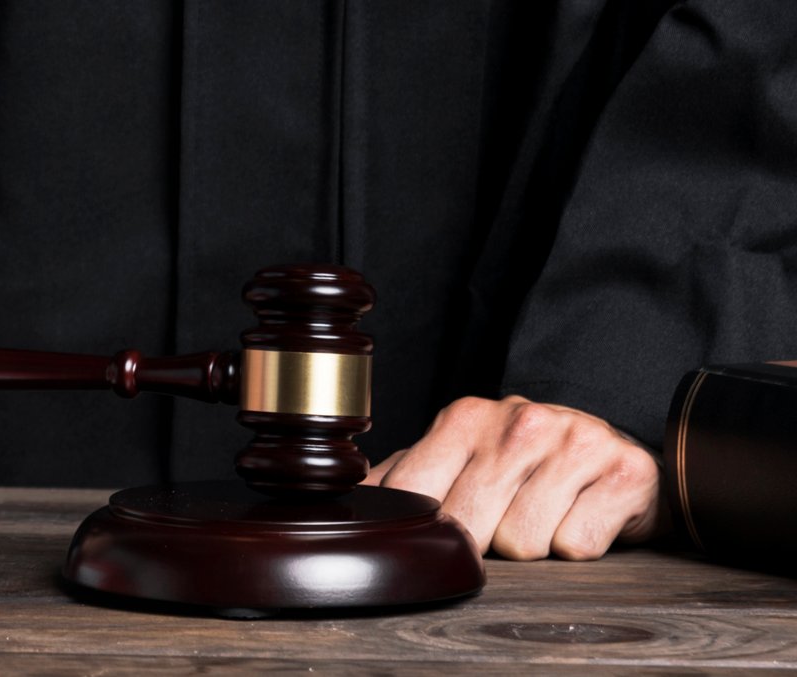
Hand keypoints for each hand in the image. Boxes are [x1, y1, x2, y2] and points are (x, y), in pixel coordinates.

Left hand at [363, 394, 661, 559]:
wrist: (615, 453)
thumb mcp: (461, 459)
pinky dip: (579, 545)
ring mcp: (576, 442)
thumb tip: (339, 505)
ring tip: (545, 515)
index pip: (415, 494)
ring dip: (534, 544)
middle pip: (468, 526)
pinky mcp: (625, 472)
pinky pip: (578, 545)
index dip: (424, 528)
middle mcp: (521, 421)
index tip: (438, 532)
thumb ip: (405, 479)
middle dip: (483, 541)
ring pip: (524, 541)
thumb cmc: (525, 466)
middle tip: (505, 520)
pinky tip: (580, 516)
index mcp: (466, 418)